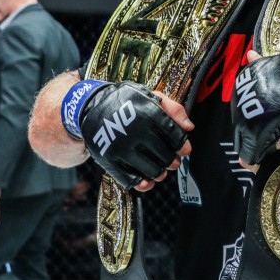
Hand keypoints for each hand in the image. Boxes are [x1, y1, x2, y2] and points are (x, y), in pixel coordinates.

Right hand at [77, 81, 191, 189]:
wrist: (90, 107)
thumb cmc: (125, 102)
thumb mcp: (150, 95)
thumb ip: (173, 109)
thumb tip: (189, 127)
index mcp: (148, 113)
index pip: (175, 136)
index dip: (183, 145)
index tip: (184, 150)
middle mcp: (135, 131)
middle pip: (165, 155)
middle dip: (172, 161)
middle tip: (172, 161)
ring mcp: (121, 147)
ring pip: (151, 170)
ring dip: (160, 173)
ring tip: (160, 170)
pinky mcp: (109, 159)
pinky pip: (130, 178)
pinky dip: (143, 184)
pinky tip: (147, 181)